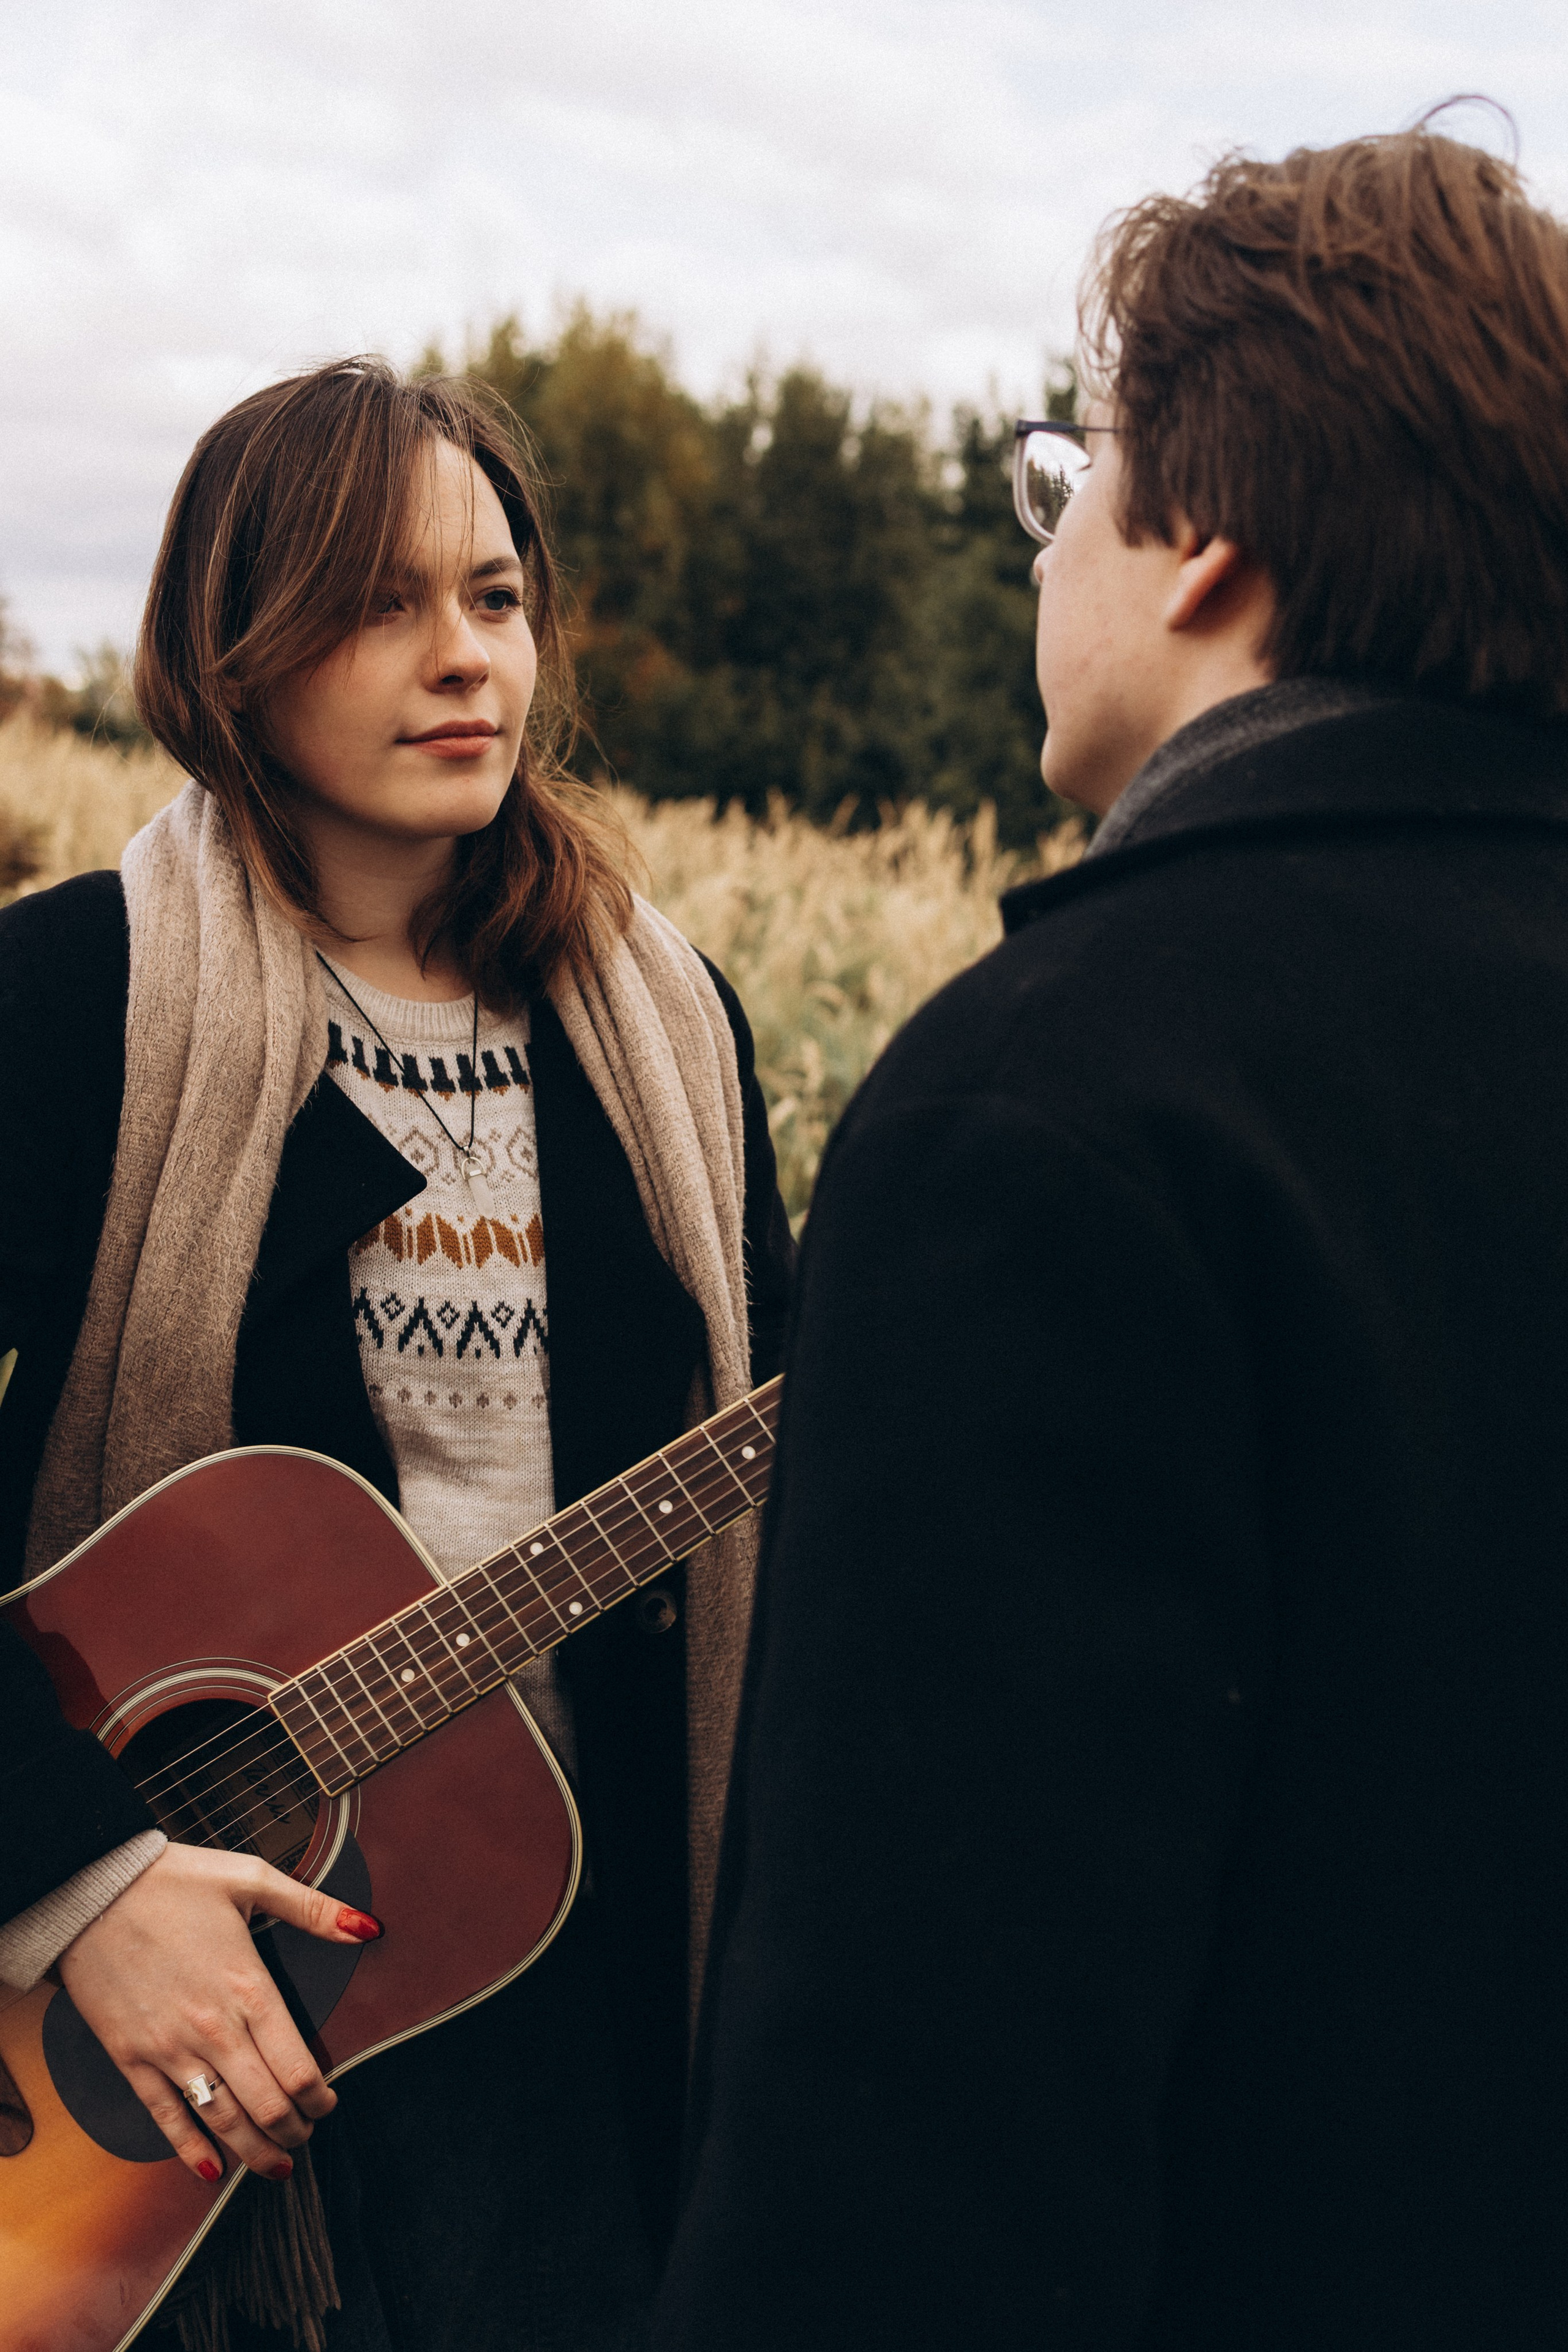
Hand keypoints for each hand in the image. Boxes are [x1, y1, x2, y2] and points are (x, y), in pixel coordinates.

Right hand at [58, 1842, 380, 2184]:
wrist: (89, 1892)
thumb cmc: (170, 1882)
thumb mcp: (250, 1878)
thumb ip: (312, 1908)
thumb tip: (368, 1926)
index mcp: (249, 1988)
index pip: (298, 2068)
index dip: (321, 2098)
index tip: (329, 2104)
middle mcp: (213, 2030)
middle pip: (266, 2105)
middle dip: (294, 2131)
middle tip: (306, 2137)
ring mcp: (169, 2050)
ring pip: (222, 2121)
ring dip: (254, 2151)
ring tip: (276, 2165)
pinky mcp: (130, 2059)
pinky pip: (165, 2116)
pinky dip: (189, 2149)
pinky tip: (210, 2170)